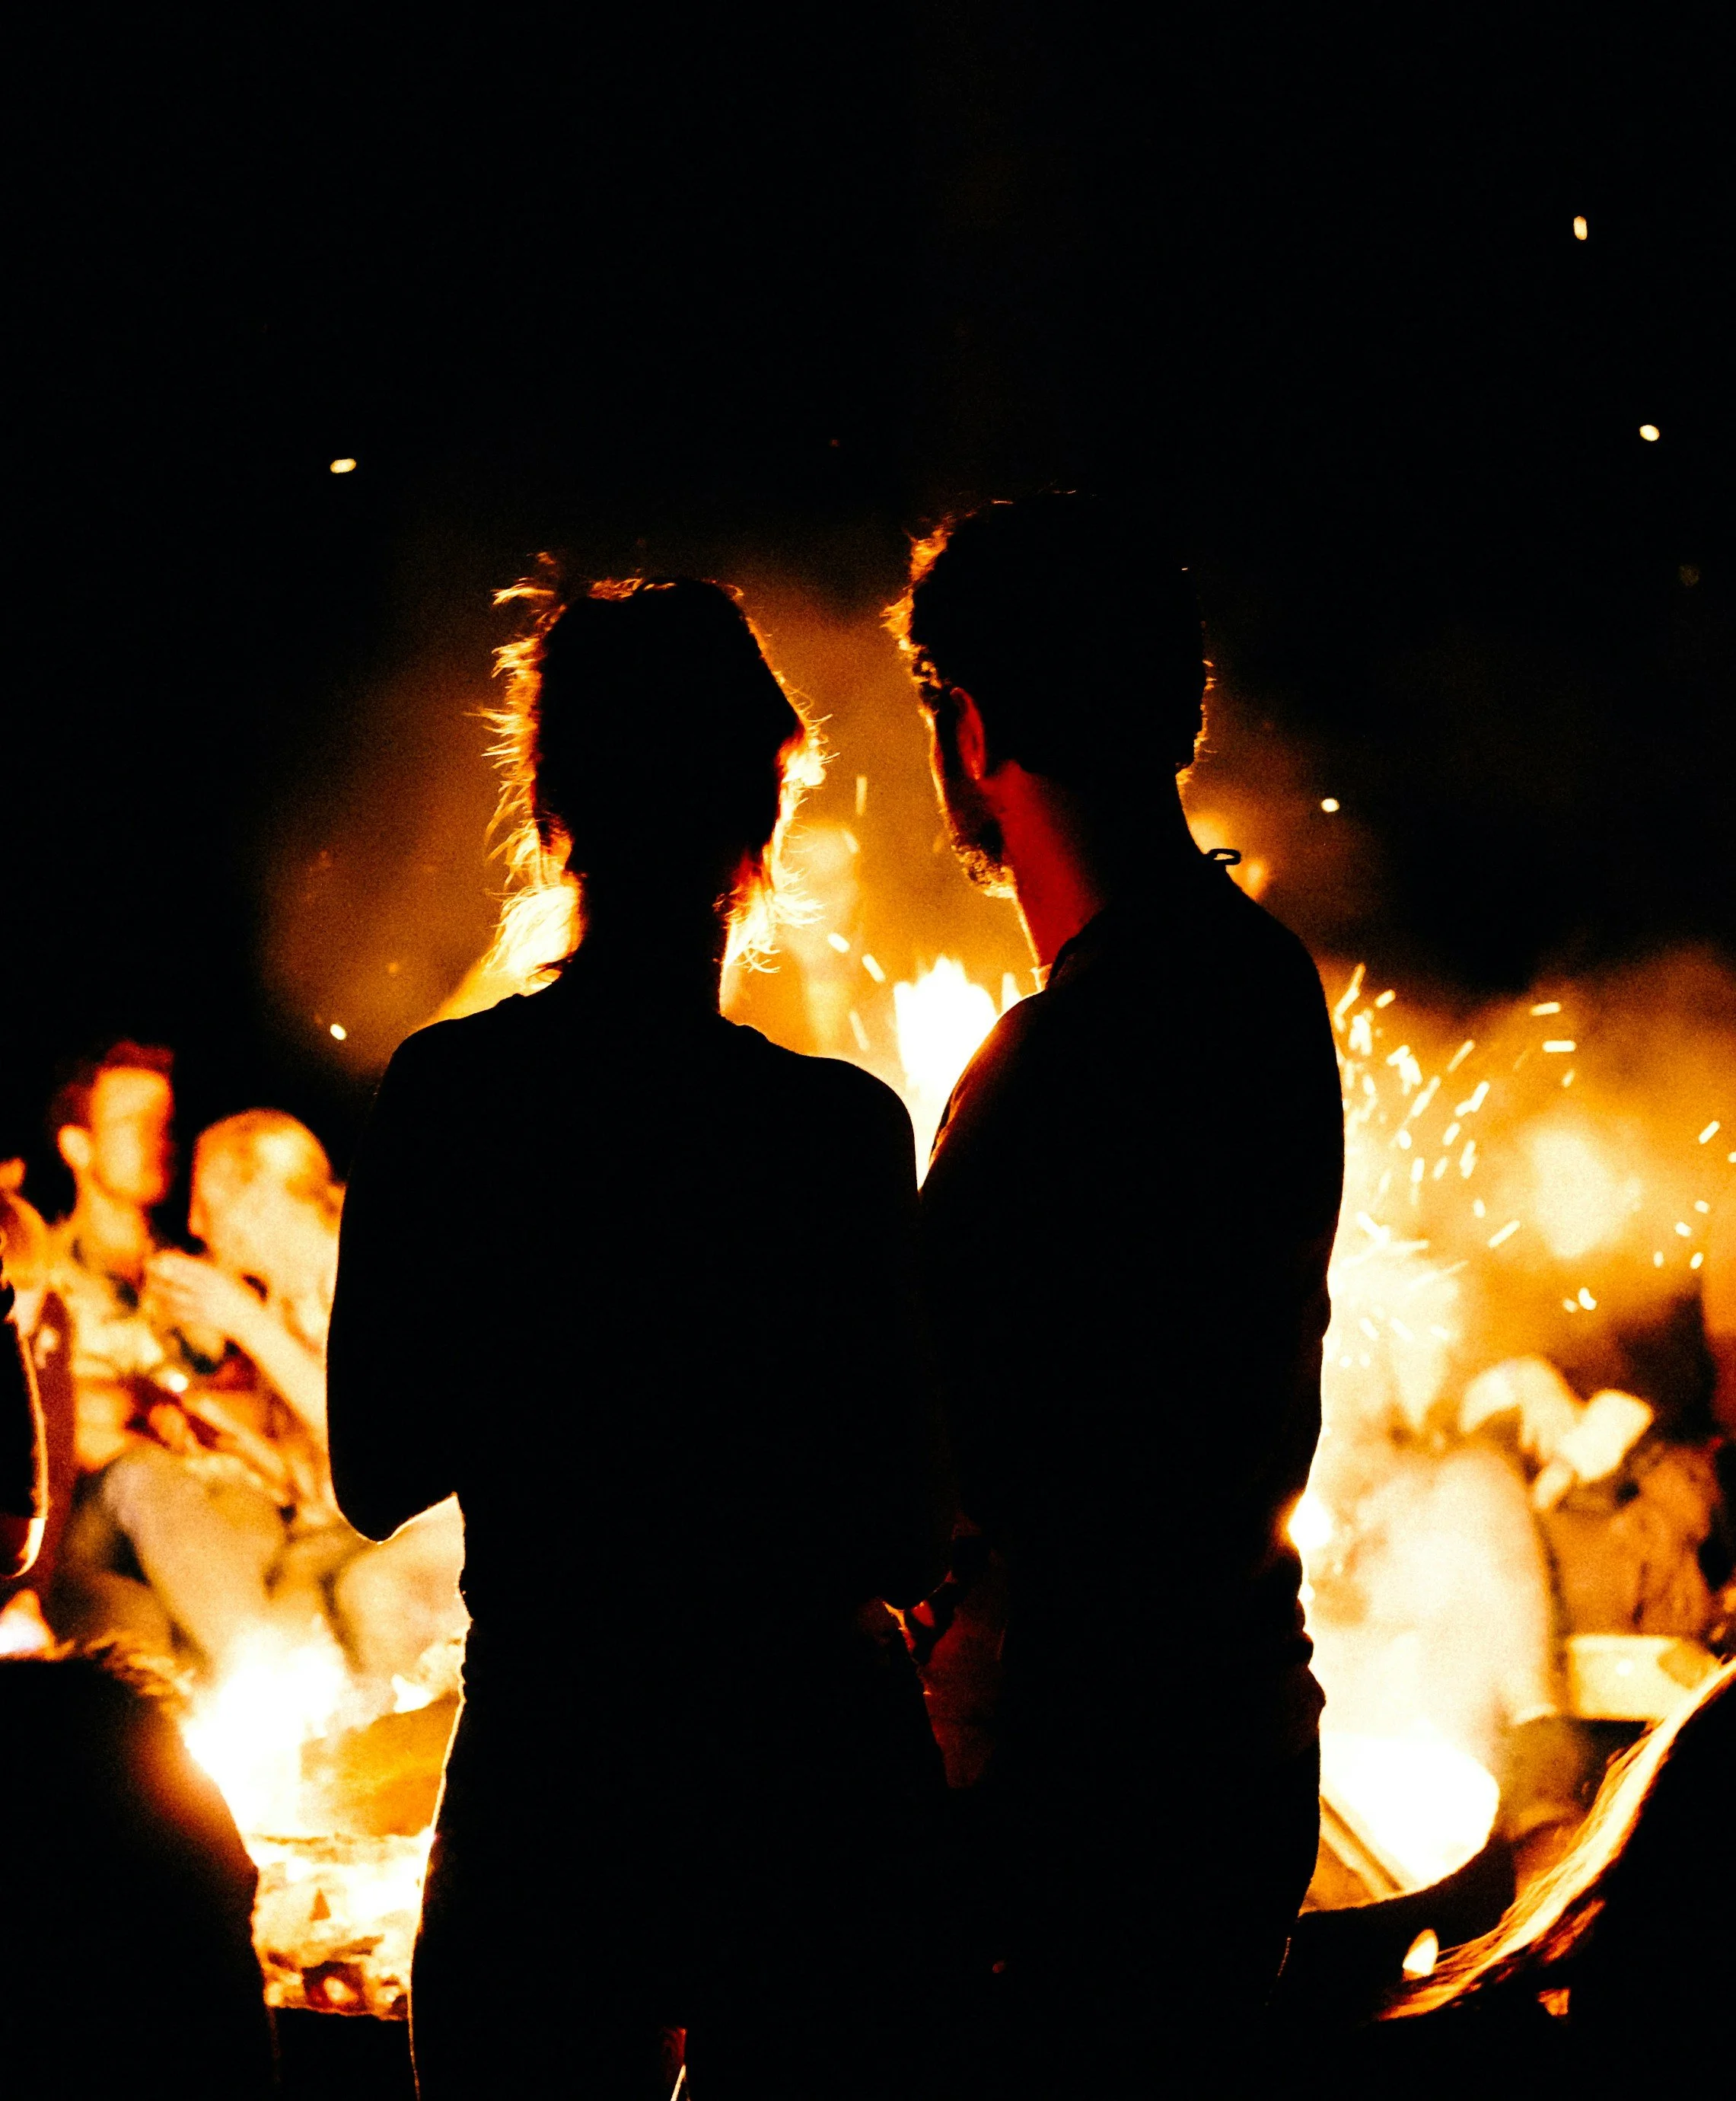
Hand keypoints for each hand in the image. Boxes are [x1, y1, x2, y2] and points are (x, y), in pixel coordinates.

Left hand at [147, 1252, 268, 1350]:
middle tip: (148, 1266)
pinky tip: (160, 1303)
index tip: (160, 1256)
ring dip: (160, 1290)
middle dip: (162, 1273)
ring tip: (149, 1283)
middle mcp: (209, 1292)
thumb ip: (209, 1274)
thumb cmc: (239, 1297)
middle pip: (180, 1281)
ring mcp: (204, 1307)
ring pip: (176, 1297)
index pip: (191, 1267)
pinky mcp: (201, 1320)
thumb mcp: (228, 1280)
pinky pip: (180, 1313)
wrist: (250, 1322)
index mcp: (218, 1279)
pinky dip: (168, 1307)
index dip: (174, 1261)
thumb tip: (187, 1266)